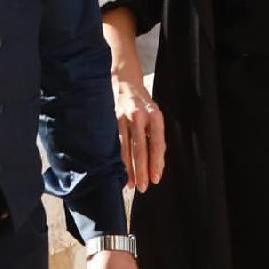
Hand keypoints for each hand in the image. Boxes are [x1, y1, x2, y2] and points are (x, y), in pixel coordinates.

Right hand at [113, 73, 164, 191]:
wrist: (125, 81)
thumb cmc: (142, 102)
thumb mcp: (155, 116)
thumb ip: (156, 137)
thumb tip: (157, 163)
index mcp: (154, 115)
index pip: (157, 143)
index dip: (156, 162)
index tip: (156, 178)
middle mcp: (138, 116)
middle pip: (140, 148)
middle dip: (141, 169)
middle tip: (143, 186)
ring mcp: (122, 117)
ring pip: (125, 147)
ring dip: (127, 167)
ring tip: (130, 183)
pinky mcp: (111, 120)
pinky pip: (115, 143)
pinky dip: (117, 157)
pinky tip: (117, 169)